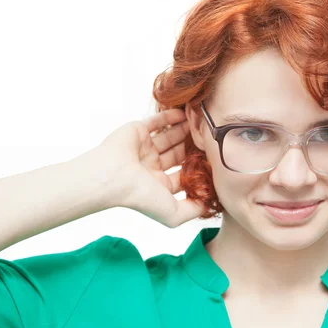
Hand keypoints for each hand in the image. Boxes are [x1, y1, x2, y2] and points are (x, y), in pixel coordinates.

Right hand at [93, 108, 207, 227]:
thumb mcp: (172, 213)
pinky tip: (184, 113)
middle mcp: (151, 167)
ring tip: (201, 122)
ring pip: (169, 137)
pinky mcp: (137, 131)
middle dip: (193, 147)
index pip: (182, 175)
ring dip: (184, 130)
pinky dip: (170, 117)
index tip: (214, 161)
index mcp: (158, 185)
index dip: (198, 169)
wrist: (112, 176)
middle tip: (210, 138)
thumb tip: (208, 206)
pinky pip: (156, 121)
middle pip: (177, 154)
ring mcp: (144, 148)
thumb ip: (192, 211)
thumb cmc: (140, 196)